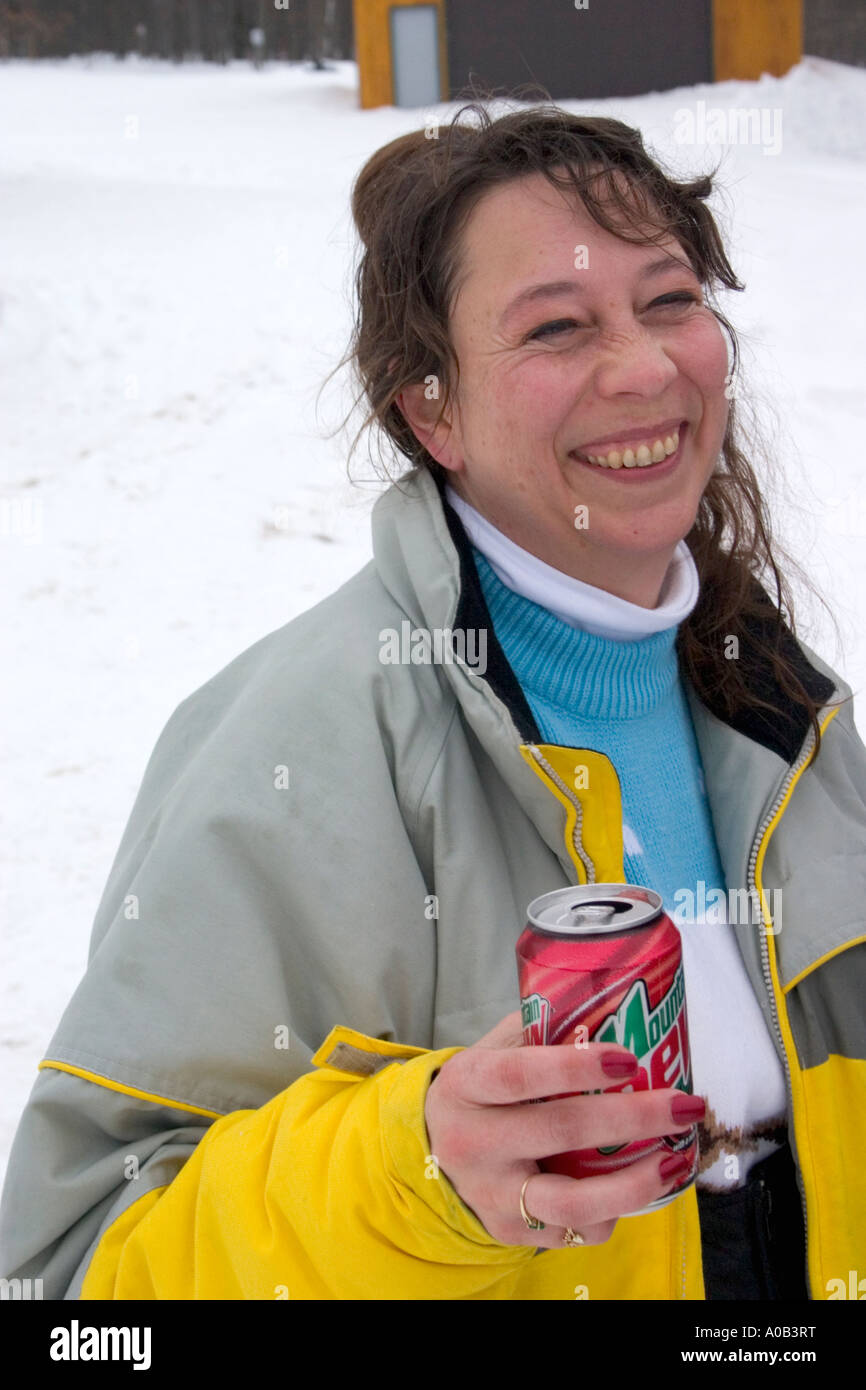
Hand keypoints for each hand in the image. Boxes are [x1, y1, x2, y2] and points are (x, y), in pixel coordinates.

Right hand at [424, 1009, 702, 1248]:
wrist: (430, 1149)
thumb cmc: (482, 1090)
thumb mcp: (494, 1050)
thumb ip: (543, 1032)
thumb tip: (617, 1011)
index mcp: (467, 1083)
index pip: (520, 1074)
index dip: (575, 1067)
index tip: (628, 1058)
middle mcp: (472, 1142)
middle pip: (559, 1132)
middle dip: (632, 1119)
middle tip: (684, 1105)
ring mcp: (490, 1194)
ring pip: (571, 1202)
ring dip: (635, 1183)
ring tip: (675, 1161)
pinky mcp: (508, 1231)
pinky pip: (574, 1231)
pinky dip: (614, 1211)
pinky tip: (638, 1186)